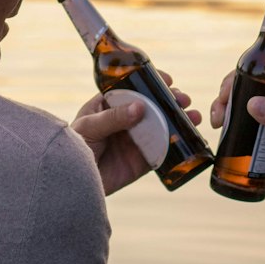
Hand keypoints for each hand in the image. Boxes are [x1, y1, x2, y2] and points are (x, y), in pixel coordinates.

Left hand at [72, 73, 199, 196]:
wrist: (71, 183)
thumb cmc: (73, 148)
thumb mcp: (90, 127)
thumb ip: (114, 117)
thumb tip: (141, 107)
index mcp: (108, 105)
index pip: (133, 88)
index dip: (151, 82)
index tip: (167, 80)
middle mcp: (124, 120)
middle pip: (152, 106)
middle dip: (170, 100)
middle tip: (183, 99)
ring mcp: (134, 140)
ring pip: (161, 126)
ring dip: (178, 119)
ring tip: (193, 116)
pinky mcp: (141, 160)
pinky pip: (161, 150)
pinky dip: (176, 143)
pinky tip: (188, 137)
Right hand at [208, 74, 264, 191]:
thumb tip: (252, 104)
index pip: (250, 76)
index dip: (232, 83)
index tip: (222, 99)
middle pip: (240, 93)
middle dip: (223, 102)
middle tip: (217, 120)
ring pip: (239, 111)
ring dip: (225, 116)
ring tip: (219, 129)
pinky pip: (244, 130)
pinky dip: (232, 132)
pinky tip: (224, 140)